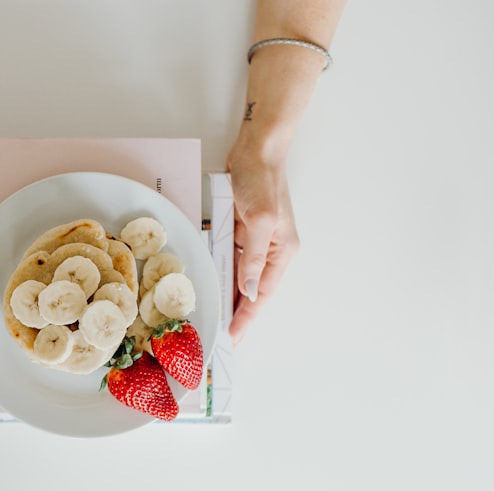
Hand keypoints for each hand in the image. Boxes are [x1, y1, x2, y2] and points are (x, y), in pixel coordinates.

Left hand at [226, 140, 299, 345]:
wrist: (256, 149)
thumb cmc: (261, 179)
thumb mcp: (257, 219)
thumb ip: (252, 257)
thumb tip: (250, 291)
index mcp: (281, 251)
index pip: (262, 295)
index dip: (247, 319)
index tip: (233, 338)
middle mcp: (271, 251)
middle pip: (253, 292)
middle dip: (238, 316)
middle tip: (222, 338)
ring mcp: (256, 242)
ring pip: (241, 279)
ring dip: (229, 298)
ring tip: (215, 322)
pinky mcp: (243, 233)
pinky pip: (231, 261)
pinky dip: (222, 275)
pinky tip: (212, 289)